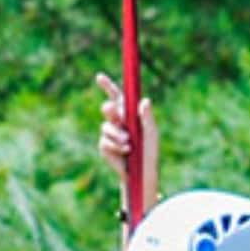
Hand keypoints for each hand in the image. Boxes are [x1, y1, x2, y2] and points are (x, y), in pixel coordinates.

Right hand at [96, 73, 159, 207]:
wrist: (142, 173)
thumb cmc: (149, 151)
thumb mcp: (151, 133)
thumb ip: (147, 118)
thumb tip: (145, 100)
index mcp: (129, 114)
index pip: (117, 97)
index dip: (107, 86)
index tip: (99, 77)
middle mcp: (118, 121)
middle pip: (108, 108)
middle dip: (110, 110)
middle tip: (115, 113)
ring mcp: (109, 133)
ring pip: (106, 127)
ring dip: (118, 135)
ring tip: (129, 144)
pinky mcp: (104, 146)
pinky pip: (105, 141)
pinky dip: (116, 146)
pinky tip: (126, 152)